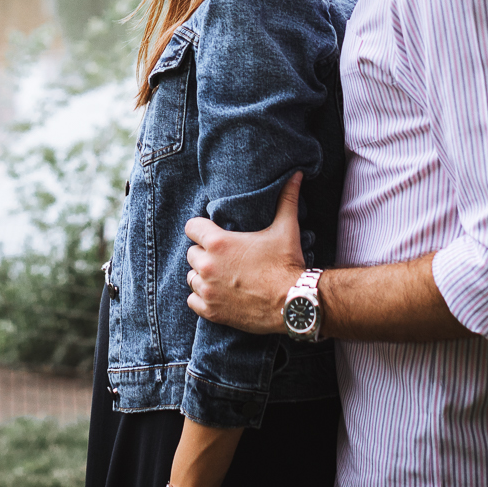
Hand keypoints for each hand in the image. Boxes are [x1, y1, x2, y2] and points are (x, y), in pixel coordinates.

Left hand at [184, 171, 304, 333]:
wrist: (293, 302)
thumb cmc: (287, 264)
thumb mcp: (286, 228)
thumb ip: (287, 199)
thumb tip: (297, 175)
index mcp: (218, 242)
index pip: (191, 227)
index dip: (202, 229)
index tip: (213, 233)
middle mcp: (207, 265)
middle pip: (192, 253)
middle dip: (205, 254)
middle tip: (225, 257)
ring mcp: (208, 290)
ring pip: (191, 277)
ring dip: (203, 276)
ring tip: (223, 275)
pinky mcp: (211, 311)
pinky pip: (192, 301)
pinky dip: (202, 298)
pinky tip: (218, 294)